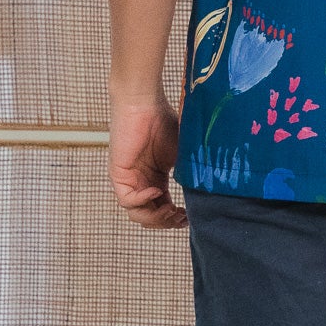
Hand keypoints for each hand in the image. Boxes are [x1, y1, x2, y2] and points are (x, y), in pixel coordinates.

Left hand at [107, 97, 186, 228]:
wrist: (145, 102)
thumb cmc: (164, 120)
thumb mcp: (183, 154)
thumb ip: (190, 174)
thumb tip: (207, 194)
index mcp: (156, 179)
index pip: (163, 209)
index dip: (175, 218)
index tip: (190, 217)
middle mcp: (142, 182)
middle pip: (149, 217)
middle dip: (166, 222)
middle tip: (181, 217)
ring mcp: (129, 180)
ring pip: (137, 214)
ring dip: (155, 218)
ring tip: (171, 210)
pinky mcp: (118, 174)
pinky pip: (127, 200)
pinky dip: (143, 201)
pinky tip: (157, 191)